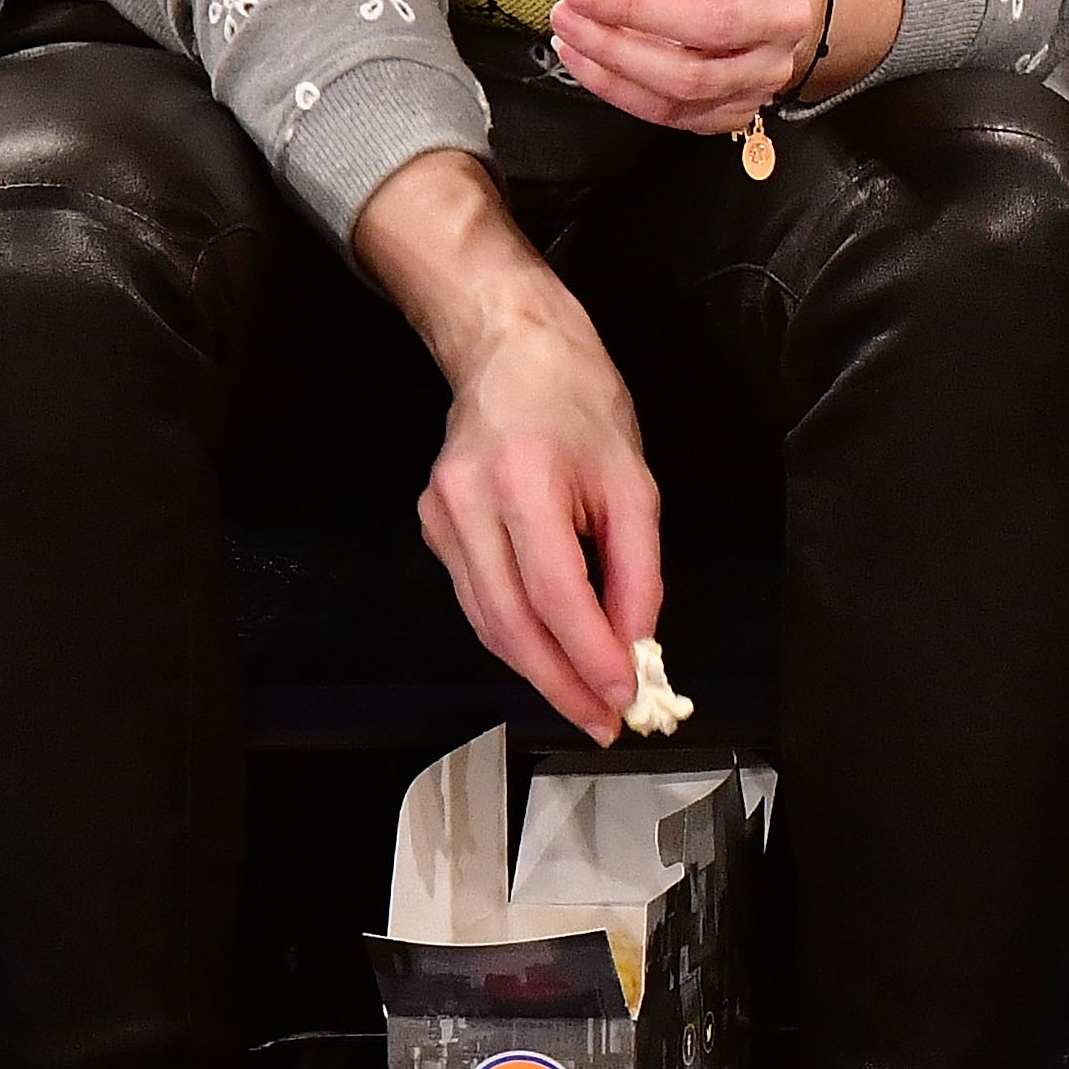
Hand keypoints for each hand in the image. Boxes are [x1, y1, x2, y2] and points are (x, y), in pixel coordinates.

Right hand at [362, 159, 668, 734]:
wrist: (508, 346)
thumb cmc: (578, 400)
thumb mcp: (632, 479)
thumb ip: (637, 567)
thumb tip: (636, 645)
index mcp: (523, 479)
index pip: (554, 593)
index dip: (587, 655)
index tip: (622, 697)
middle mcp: (468, 501)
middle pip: (509, 622)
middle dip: (559, 683)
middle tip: (601, 722)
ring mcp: (440, 514)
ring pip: (486, 620)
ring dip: (537, 670)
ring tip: (584, 703)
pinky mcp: (431, 523)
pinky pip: (476, 598)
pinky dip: (514, 634)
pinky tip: (551, 654)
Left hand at [552, 0, 839, 132]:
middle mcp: (785, 16)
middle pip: (716, 23)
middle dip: (634, 9)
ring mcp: (767, 70)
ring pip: (691, 80)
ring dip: (615, 54)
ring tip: (568, 23)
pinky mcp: (736, 109)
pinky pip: (671, 112)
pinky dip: (615, 86)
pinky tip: (582, 54)